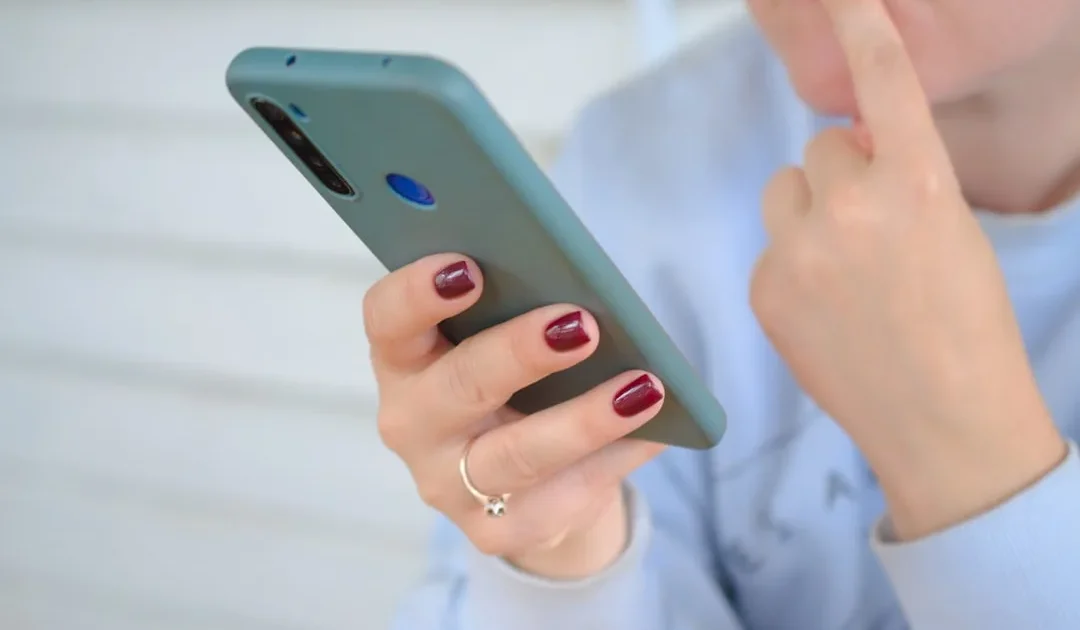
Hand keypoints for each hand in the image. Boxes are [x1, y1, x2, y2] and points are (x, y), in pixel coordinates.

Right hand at [367, 255, 665, 577]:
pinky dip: (615, 458)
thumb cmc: (513, 379)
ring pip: (517, 453)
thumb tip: (587, 286)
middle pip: (458, 385)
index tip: (469, 265)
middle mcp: (413, 422)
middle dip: (519, 353)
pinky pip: (562, 494)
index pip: (388, 318)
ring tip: (643, 387)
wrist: (527, 478)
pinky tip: (656, 431)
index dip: (418, 291)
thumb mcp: (500, 336)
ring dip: (584, 418)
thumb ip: (518, 305)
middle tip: (581, 325)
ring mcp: (448, 485)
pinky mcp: (496, 530)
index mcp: (404, 357)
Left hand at [750, 0, 1065, 538]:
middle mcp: (854, 208)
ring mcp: (800, 252)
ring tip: (846, 270)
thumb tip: (843, 149)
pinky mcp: (765, 290)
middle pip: (821, 148)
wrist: (946, 424)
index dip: (862, 28)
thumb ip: (901, 180)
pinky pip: (771, 248)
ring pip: (784, 190)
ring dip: (809, 212)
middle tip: (874, 231)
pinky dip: (792, 267)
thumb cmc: (968, 328)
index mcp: (920, 186)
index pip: (884, 85)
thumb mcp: (954, 233)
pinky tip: (826, 311)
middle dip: (844, 176)